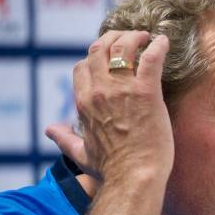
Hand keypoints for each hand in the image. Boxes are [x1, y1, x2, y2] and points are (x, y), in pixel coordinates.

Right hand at [45, 31, 172, 183]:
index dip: (96, 56)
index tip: (111, 56)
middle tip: (131, 37)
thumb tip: (50, 130)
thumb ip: (64, 139)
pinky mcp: (147, 92)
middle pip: (100, 49)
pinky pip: (151, 58)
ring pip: (123, 47)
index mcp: (84, 102)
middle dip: (114, 37)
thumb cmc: (111, 170)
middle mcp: (99, 91)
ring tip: (146, 36)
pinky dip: (158, 46)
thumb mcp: (80, 153)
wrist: (134, 178)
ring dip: (134, 36)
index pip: (83, 66)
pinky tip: (164, 41)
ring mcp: (123, 89)